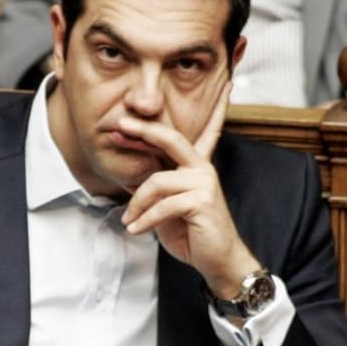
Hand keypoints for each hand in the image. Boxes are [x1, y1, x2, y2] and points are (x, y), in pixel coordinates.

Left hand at [120, 81, 261, 299]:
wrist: (217, 260)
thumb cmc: (191, 233)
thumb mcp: (166, 205)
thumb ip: (155, 185)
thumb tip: (133, 171)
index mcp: (197, 166)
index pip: (205, 131)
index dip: (214, 108)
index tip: (225, 85)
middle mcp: (202, 168)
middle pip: (171, 138)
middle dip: (144, 130)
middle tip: (120, 125)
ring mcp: (204, 183)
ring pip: (157, 182)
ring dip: (137, 204)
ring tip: (129, 220)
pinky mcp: (202, 201)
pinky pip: (163, 205)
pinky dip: (145, 219)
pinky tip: (136, 229)